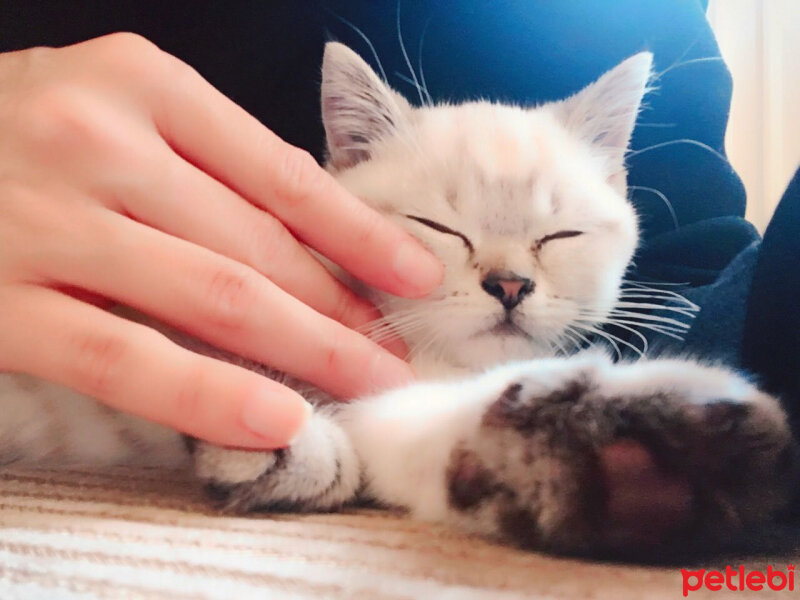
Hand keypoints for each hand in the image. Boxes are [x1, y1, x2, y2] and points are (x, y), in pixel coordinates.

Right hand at [0, 33, 442, 448]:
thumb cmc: (22, 134)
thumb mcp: (118, 113)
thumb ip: (206, 164)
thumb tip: (316, 238)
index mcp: (144, 83)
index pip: (283, 173)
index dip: (360, 233)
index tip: (416, 275)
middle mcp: (99, 140)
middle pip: (258, 244)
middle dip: (341, 307)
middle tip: (395, 349)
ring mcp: (47, 223)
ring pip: (211, 298)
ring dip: (303, 350)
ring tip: (363, 382)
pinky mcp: (1, 305)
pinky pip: (125, 358)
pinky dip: (207, 393)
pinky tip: (273, 420)